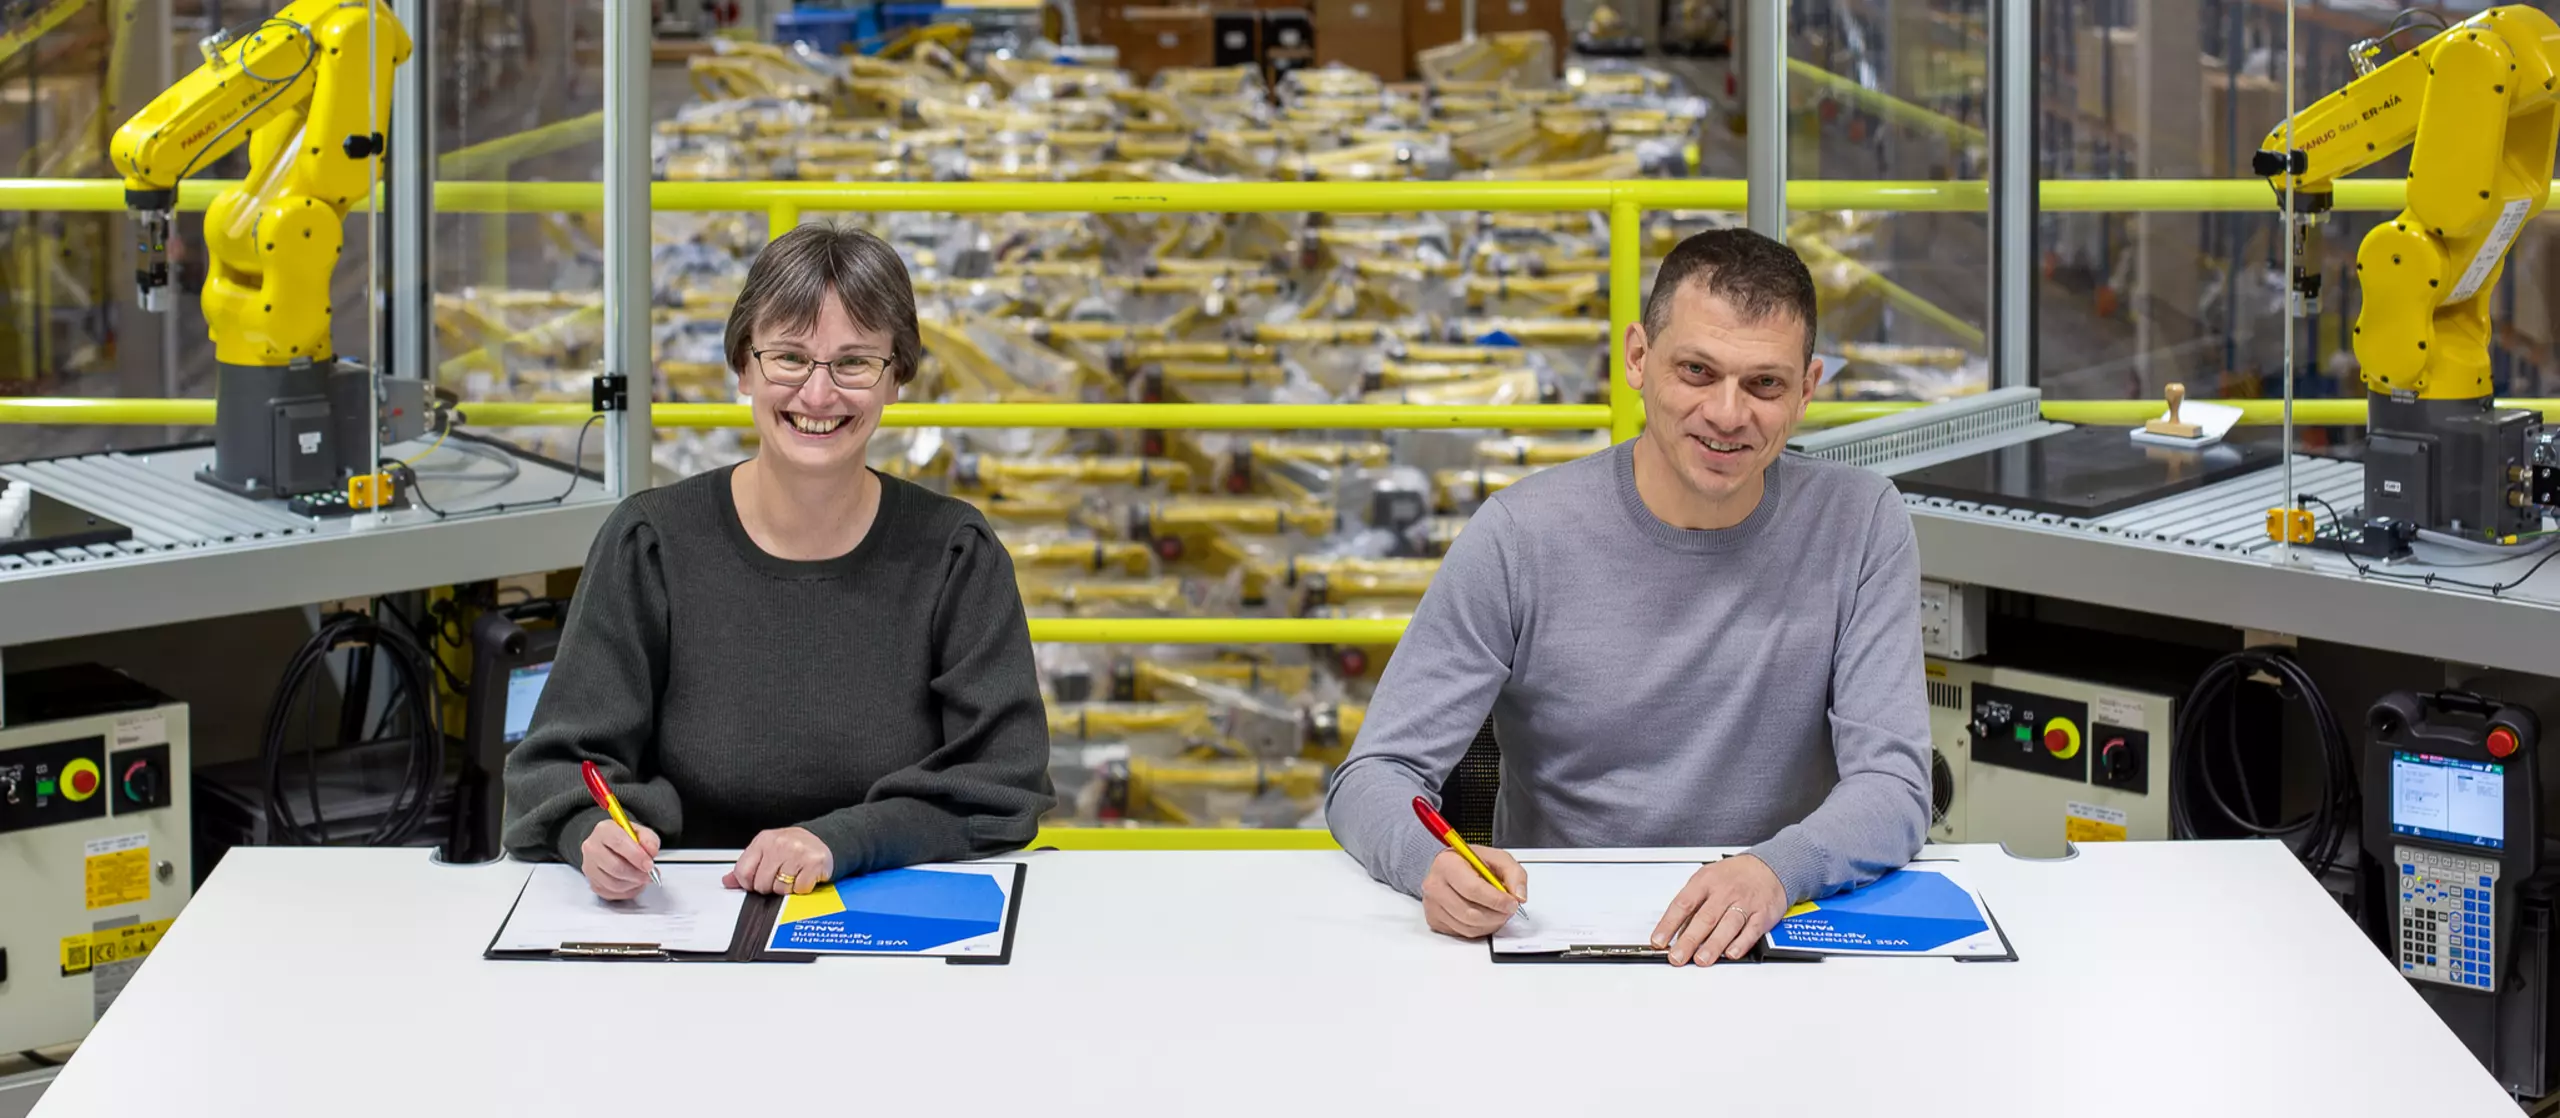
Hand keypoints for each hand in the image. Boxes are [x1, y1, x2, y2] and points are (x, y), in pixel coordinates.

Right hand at [580, 819, 659, 900]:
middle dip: (637, 874)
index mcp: (604, 830)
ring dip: (633, 884)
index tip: (649, 864)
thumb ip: (649, 840)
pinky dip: (627, 891)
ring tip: (643, 878)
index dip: (636, 856)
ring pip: (613, 883)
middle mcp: (592, 848)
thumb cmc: (626, 839)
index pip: (619, 843)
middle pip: (615, 867)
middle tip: (650, 875)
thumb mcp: (642, 832)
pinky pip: (611, 892)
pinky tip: (634, 883)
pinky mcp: (592, 882)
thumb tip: (651, 851)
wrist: (610, 846)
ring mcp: (589, 867)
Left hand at [724, 827, 831, 894]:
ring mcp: (797, 853)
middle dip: (770, 887)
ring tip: (793, 876)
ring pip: (781, 889)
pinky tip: (804, 877)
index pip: (743, 872)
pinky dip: (802, 889)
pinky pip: (800, 890)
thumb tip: (728, 881)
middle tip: (780, 877)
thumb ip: (747, 867)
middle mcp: (779, 844)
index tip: (758, 881)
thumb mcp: (767, 851)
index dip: (750, 884)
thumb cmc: (794, 847)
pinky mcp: (813, 863)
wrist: (824, 839)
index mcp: (763, 840)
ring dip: (787, 889)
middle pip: (761, 884)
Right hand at [1421, 846, 1527, 938]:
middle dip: (1496, 915)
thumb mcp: (1496, 858)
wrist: (1450, 868)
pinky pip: (1462, 933)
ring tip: (1497, 912)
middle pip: (1470, 913)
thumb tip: (1519, 896)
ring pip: (1468, 927)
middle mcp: (1435, 885)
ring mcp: (1432, 905)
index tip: (1512, 903)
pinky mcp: (1434, 920)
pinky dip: (1480, 929)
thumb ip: (1513, 873)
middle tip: (1508, 910)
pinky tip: (1484, 917)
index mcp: (1447, 864)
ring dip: (1490, 924)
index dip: (1497, 900)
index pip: (1473, 889)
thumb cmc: (1470, 862)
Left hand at [1651, 854, 1786, 965]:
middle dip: (1689, 940)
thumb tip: (1675, 933)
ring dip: (1713, 945)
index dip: (1669, 924)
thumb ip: (1692, 905)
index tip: (1658, 941)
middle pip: (1704, 918)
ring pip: (1728, 925)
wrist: (1769, 866)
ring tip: (1701, 960)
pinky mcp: (1763, 914)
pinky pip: (1751, 930)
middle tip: (1677, 957)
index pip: (1683, 904)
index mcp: (1705, 881)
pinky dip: (1741, 943)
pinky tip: (1731, 953)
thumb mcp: (1706, 880)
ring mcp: (1745, 903)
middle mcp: (1725, 892)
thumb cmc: (1733, 876)